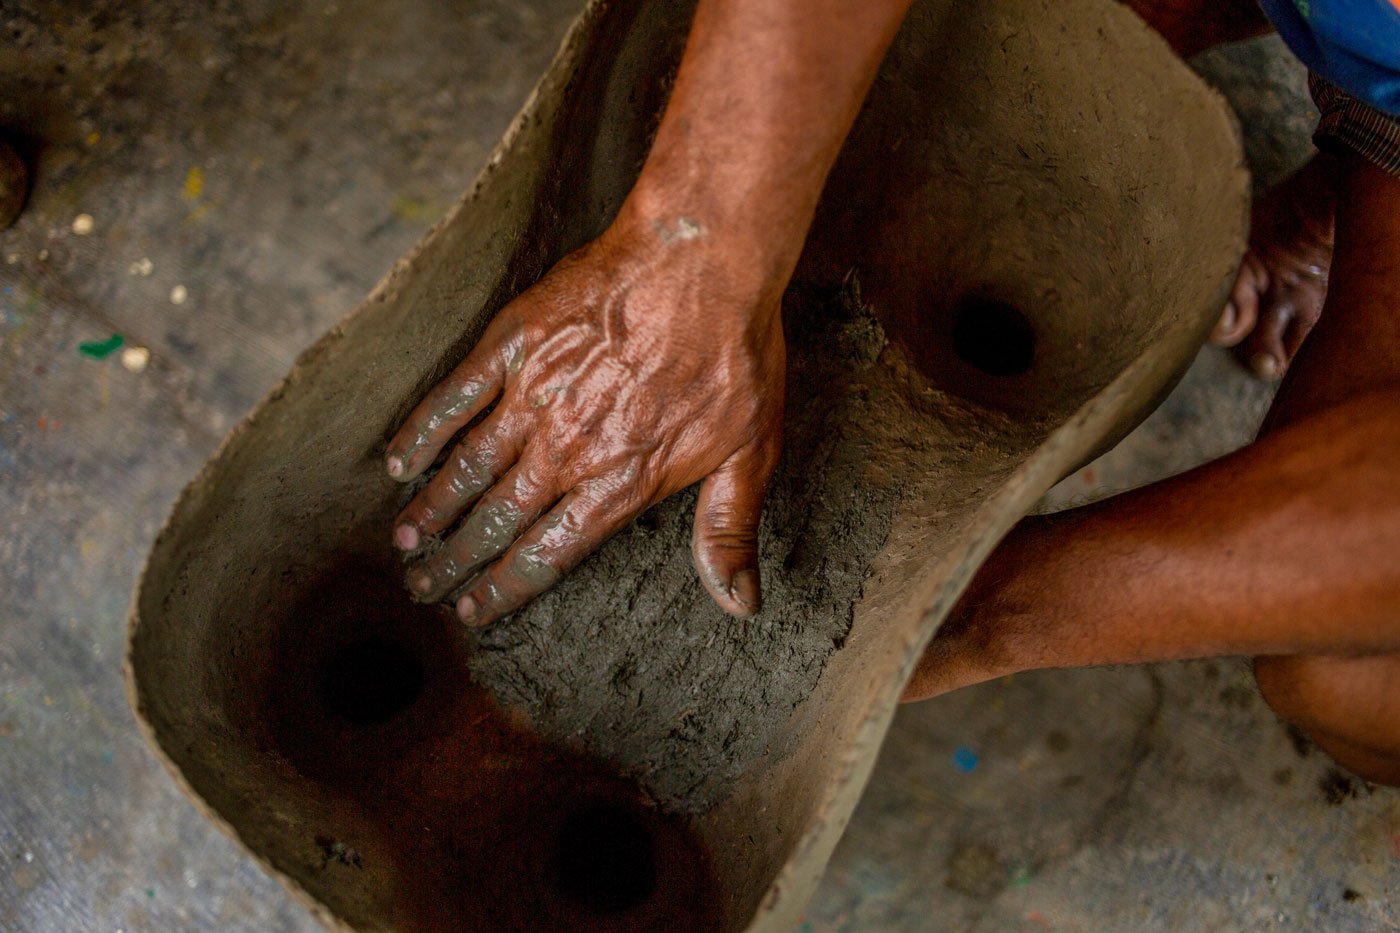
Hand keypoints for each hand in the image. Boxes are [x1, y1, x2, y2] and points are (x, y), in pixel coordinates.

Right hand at [385, 209, 785, 625]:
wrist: (704, 261)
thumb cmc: (736, 355)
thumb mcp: (752, 452)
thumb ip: (729, 531)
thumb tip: (740, 606)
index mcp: (619, 484)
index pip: (547, 555)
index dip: (503, 588)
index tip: (471, 611)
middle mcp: (567, 451)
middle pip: (496, 520)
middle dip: (453, 560)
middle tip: (421, 586)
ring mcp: (534, 396)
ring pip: (469, 467)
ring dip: (432, 508)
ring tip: (404, 538)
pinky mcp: (515, 344)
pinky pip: (454, 396)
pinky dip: (423, 431)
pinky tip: (398, 458)